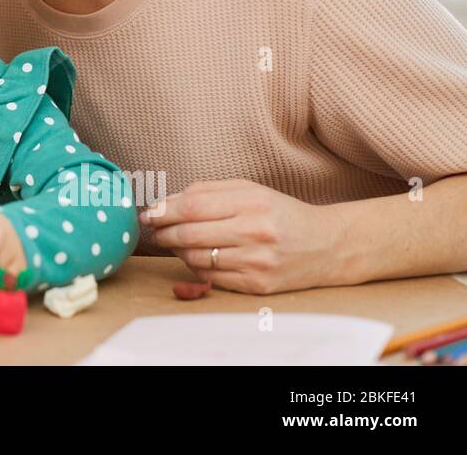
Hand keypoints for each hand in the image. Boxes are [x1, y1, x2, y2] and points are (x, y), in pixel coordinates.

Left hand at [141, 179, 343, 293]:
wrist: (328, 246)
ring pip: (196, 258)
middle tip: (154, 231)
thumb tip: (165, 202)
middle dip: (164, 233)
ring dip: (178, 251)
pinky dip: (196, 268)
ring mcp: (257, 262)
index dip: (163, 211)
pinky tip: (197, 258)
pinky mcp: (258, 285)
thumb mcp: (250, 190)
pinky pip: (211, 278)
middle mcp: (255, 232)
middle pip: (189, 234)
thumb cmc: (281, 213)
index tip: (148, 214)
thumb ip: (207, 191)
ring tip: (176, 242)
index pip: (191, 207)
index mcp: (252, 202)